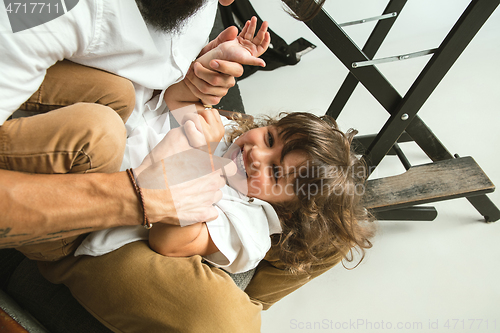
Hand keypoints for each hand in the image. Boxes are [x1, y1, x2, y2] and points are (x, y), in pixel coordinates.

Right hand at [133, 106, 235, 225]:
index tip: (213, 168)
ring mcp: (207, 201)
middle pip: (220, 182)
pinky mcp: (201, 215)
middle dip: (211, 179)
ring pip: (216, 197)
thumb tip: (194, 128)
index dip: (221, 167)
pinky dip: (204, 210)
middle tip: (195, 178)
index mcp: (210, 167)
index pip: (230, 168)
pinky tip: (192, 205)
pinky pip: (212, 213)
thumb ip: (190, 133)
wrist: (145, 193)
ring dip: (207, 194)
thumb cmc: (158, 169)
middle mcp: (212, 185)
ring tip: (191, 191)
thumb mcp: (173, 140)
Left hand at [185, 26, 243, 105]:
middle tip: (195, 65)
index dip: (225, 66)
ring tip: (190, 72)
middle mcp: (229, 80)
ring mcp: (222, 91)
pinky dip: (194, 88)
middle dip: (201, 72)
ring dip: (194, 79)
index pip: (236, 69)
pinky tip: (191, 82)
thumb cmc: (205, 61)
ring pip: (207, 88)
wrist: (193, 73)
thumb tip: (233, 29)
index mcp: (232, 67)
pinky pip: (205, 97)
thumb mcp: (212, 47)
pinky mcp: (214, 99)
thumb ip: (223, 38)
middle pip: (216, 79)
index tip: (213, 62)